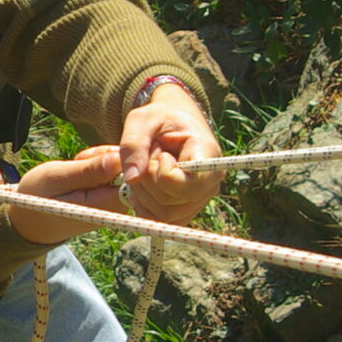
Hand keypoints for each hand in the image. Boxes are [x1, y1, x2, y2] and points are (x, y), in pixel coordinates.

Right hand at [5, 146, 128, 245]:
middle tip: (79, 159)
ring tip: (78, 164)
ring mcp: (115, 206)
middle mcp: (115, 209)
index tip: (85, 158)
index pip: (130, 173)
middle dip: (107, 156)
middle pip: (129, 170)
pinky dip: (100, 166)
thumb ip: (88, 171)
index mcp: (104, 206)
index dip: (112, 157)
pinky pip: (116, 176)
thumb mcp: (57, 178)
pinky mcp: (112, 201)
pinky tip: (83, 169)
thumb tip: (119, 160)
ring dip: (102, 160)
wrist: (30, 220)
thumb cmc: (39, 197)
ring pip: (122, 170)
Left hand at [118, 79, 220, 226]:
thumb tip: (132, 178)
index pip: (189, 185)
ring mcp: (199, 200)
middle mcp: (209, 183)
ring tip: (146, 169)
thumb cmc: (159, 119)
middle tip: (148, 158)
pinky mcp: (186, 211)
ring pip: (163, 215)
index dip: (164, 173)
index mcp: (207, 156)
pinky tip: (143, 186)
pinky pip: (161, 222)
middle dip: (147, 181)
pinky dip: (144, 207)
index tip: (161, 152)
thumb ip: (134, 144)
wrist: (172, 126)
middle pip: (170, 202)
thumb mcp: (142, 120)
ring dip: (143, 194)